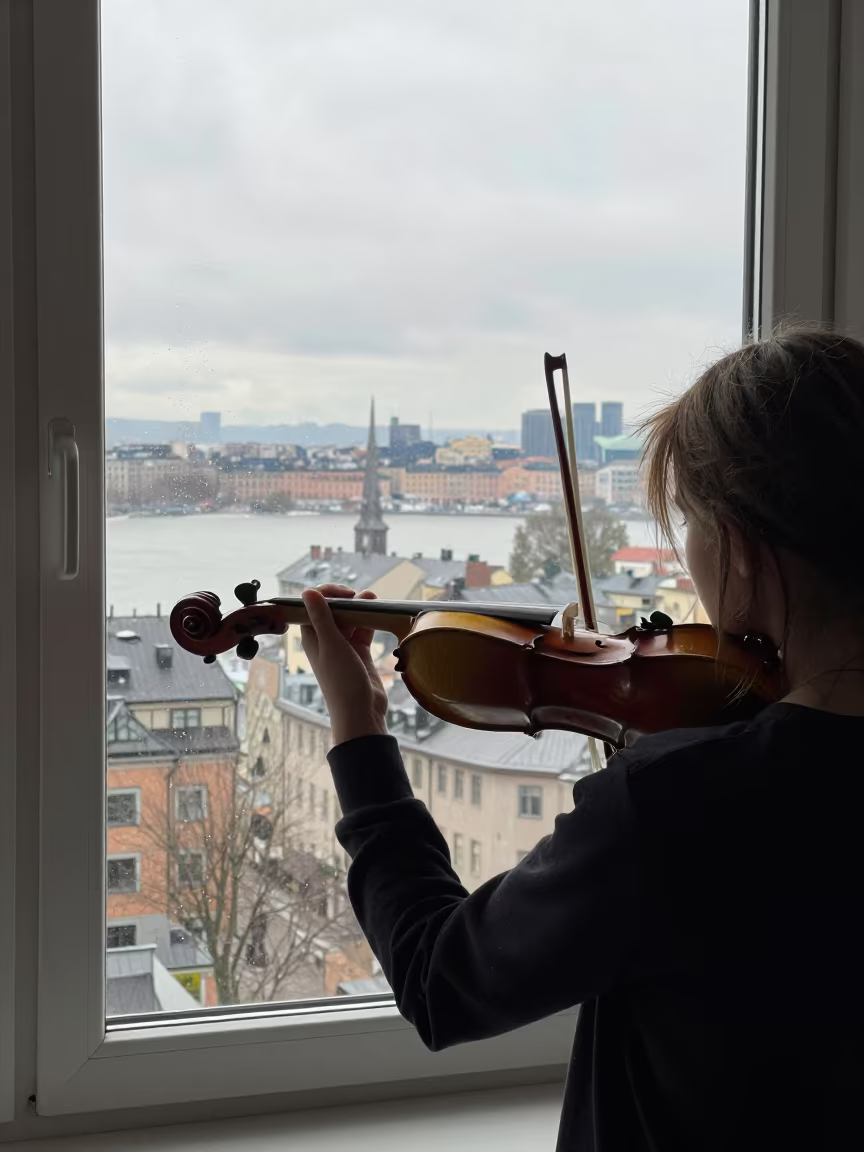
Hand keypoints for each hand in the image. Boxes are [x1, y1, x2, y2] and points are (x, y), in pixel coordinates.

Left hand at [300, 584, 389, 746]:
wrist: (360, 711)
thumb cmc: (341, 681)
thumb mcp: (331, 645)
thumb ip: (321, 617)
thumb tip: (307, 591)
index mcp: (312, 637)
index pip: (313, 607)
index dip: (325, 594)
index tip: (343, 593)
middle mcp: (325, 640)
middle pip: (332, 610)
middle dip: (346, 599)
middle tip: (361, 597)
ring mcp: (343, 646)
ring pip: (350, 619)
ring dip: (360, 608)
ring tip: (373, 600)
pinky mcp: (360, 652)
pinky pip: (363, 630)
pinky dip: (369, 621)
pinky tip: (378, 613)